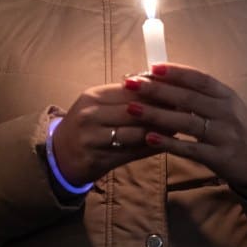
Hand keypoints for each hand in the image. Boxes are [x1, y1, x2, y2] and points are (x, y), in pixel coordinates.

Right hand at [51, 80, 174, 185]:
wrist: (59, 156)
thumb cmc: (85, 126)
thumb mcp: (98, 105)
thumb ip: (125, 97)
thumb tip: (161, 87)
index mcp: (93, 96)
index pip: (131, 89)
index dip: (156, 90)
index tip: (179, 90)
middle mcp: (91, 115)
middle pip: (135, 110)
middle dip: (163, 109)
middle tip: (187, 108)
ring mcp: (93, 138)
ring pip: (136, 132)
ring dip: (160, 130)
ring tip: (181, 126)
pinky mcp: (98, 159)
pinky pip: (131, 153)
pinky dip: (150, 147)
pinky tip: (165, 144)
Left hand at [124, 62, 246, 189]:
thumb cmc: (237, 129)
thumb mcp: (226, 106)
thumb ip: (201, 95)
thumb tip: (164, 79)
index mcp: (227, 95)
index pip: (199, 79)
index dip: (176, 72)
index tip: (152, 67)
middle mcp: (226, 112)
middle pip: (188, 98)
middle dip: (157, 90)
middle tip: (131, 83)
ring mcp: (223, 135)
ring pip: (186, 122)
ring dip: (157, 115)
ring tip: (132, 108)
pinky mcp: (219, 157)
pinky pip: (190, 149)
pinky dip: (169, 143)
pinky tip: (149, 138)